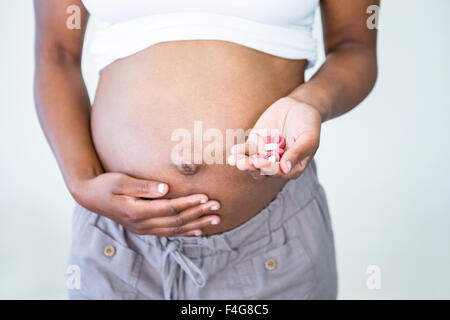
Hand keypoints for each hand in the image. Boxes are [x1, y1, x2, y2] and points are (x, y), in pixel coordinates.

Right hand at [70, 172, 220, 236]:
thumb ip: (143, 187)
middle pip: (176, 221)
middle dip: (198, 214)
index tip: (205, 197)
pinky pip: (168, 233)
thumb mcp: (121, 181)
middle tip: (217, 206)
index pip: (169, 208)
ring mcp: (143, 228)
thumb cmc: (106, 185)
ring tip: (215, 220)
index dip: (188, 203)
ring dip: (196, 224)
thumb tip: (165, 188)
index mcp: (137, 211)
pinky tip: (198, 232)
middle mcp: (142, 224)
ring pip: (175, 229)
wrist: (91, 196)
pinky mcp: (144, 228)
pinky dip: (185, 232)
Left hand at [228, 96, 321, 178]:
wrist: (299, 106)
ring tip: (234, 160)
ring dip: (243, 162)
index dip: (269, 169)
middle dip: (252, 167)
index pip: (279, 173)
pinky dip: (240, 151)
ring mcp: (265, 155)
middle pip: (262, 171)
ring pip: (252, 163)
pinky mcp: (256, 144)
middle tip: (242, 164)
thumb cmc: (308, 123)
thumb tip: (285, 168)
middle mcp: (277, 165)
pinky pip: (246, 150)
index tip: (260, 162)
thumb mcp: (309, 138)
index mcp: (292, 168)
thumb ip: (297, 153)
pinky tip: (234, 151)